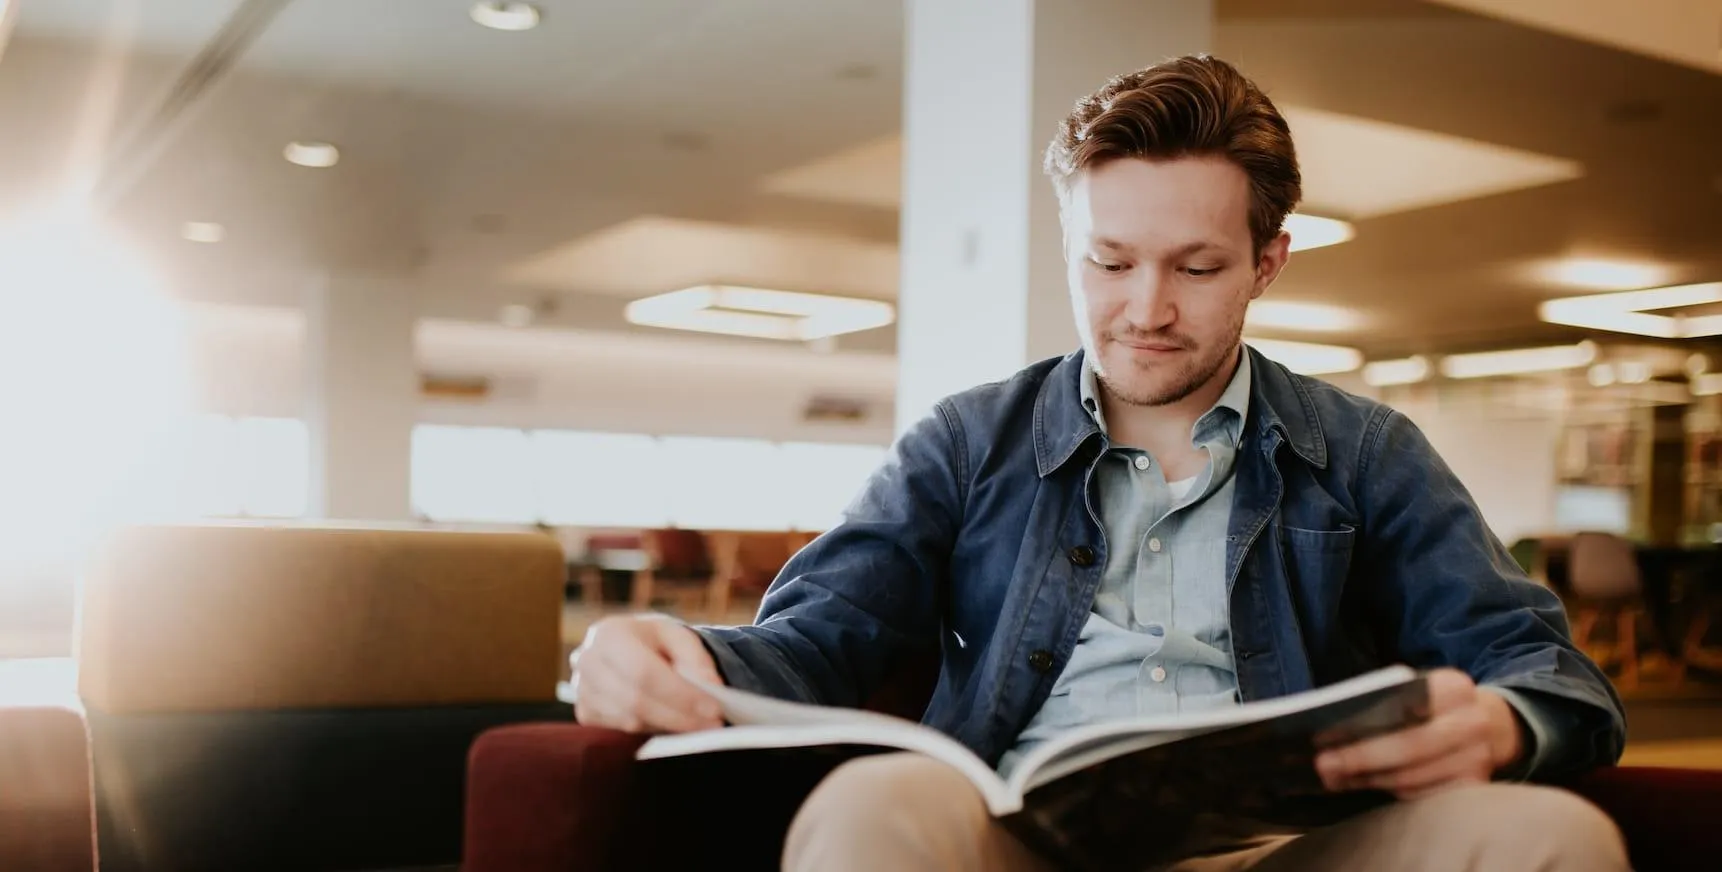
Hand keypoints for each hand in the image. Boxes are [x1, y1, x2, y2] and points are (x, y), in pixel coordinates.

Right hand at [569, 615, 724, 733]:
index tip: (713, 709)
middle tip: (712, 724)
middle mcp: (587, 661)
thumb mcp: (678, 636)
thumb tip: (711, 688)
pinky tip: (672, 723)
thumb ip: (697, 660)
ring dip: (669, 726)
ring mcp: (581, 690)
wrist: (622, 647)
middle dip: (679, 717)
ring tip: (699, 724)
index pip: (644, 671)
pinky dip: (652, 730)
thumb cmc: (652, 640)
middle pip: (635, 701)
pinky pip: (622, 732)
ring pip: (630, 721)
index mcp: (609, 634)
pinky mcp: (585, 713)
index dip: (680, 694)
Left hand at [1314, 668, 1522, 799]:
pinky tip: (1365, 785)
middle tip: (1323, 766)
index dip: (1364, 727)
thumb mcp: (1419, 689)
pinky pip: (1423, 797)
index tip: (1323, 737)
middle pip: (1409, 747)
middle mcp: (1472, 722)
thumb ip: (1386, 700)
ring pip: (1413, 778)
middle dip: (1360, 759)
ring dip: (1369, 780)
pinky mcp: (1476, 787)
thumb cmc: (1436, 705)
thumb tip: (1332, 727)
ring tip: (1335, 778)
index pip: (1404, 709)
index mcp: (1453, 688)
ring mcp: (1479, 759)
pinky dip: (1391, 793)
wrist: (1490, 724)